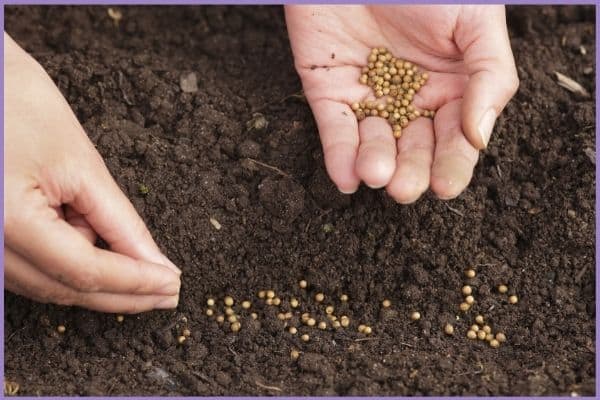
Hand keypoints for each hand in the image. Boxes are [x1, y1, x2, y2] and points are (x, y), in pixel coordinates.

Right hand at [4, 33, 180, 312]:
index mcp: (6, 221)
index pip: (83, 270)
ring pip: (48, 285)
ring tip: (146, 274)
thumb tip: (154, 262)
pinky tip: (106, 256)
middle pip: (65, 288)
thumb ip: (119, 221)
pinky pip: (31, 269)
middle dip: (123, 294)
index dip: (134, 282)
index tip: (173, 286)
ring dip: (100, 283)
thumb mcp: (80, 162)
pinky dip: (72, 267)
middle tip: (167, 294)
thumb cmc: (17, 102)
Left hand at [285, 5, 518, 201]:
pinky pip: (334, 128)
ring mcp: (369, 96)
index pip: (454, 139)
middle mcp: (410, 99)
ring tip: (376, 174)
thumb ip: (489, 76)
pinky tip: (345, 177)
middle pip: (412, 148)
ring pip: (372, 142)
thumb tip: (480, 137)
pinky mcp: (328, 91)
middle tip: (404, 188)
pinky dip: (337, 154)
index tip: (445, 186)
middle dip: (409, 171)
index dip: (452, 165)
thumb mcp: (475, 22)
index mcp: (452, 88)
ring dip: (374, 163)